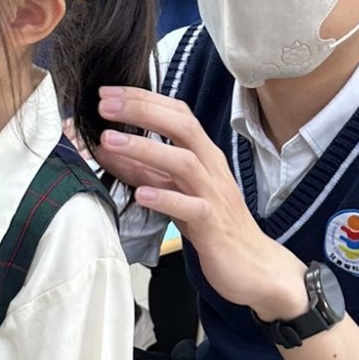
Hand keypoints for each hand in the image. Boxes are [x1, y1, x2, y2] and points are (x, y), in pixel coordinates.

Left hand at [98, 88, 305, 319]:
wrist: (254, 266)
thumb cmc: (213, 226)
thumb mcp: (174, 191)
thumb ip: (144, 170)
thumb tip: (106, 148)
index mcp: (204, 155)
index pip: (177, 113)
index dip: (144, 99)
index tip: (107, 93)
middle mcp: (211, 168)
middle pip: (182, 126)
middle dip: (143, 111)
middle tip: (104, 105)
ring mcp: (214, 195)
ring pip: (184, 162)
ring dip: (146, 149)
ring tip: (110, 142)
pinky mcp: (213, 225)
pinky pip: (191, 207)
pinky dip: (166, 198)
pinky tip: (141, 194)